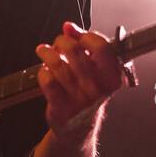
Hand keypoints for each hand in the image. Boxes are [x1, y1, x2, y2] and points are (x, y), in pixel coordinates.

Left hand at [34, 21, 132, 136]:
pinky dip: (43, 72)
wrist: (79, 129)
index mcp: (112, 78)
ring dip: (47, 54)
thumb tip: (69, 27)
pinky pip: (48, 82)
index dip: (86, 36)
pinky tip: (44, 71)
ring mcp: (79, 100)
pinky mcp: (61, 108)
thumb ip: (84, 45)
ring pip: (58, 65)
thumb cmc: (88, 94)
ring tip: (43, 51)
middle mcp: (98, 90)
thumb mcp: (95, 70)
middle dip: (62, 42)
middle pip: (75, 52)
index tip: (78, 36)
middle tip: (58, 44)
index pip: (102, 48)